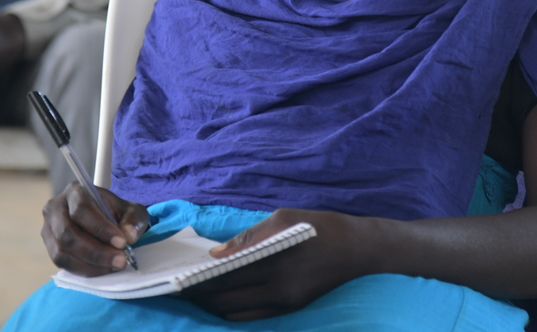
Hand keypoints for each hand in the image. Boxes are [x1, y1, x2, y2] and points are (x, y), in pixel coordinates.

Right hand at [41, 181, 150, 275]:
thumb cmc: (116, 213)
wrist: (104, 219)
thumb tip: (128, 236)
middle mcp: (56, 208)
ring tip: (112, 267)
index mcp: (75, 191)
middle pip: (68, 233)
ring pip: (62, 251)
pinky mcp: (49, 246)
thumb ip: (133, 220)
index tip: (122, 243)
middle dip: (96, 252)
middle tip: (120, 261)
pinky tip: (101, 270)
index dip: (101, 229)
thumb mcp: (131, 211)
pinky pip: (61, 263)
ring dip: (89, 264)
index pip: (82, 210)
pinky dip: (82, 269)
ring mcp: (48, 228)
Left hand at [183, 208, 372, 321]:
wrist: (361, 251)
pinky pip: (254, 317)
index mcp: (275, 263)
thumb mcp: (284, 219)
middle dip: (199, 296)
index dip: (197, 281)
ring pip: (237, 312)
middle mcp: (279, 290)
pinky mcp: (292, 309)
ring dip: (213, 306)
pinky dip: (233, 311)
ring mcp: (286, 303)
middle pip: (227, 300)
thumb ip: (249, 237)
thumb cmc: (321, 227)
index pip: (225, 278)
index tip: (174, 279)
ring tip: (193, 295)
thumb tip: (216, 254)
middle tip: (175, 290)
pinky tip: (220, 301)